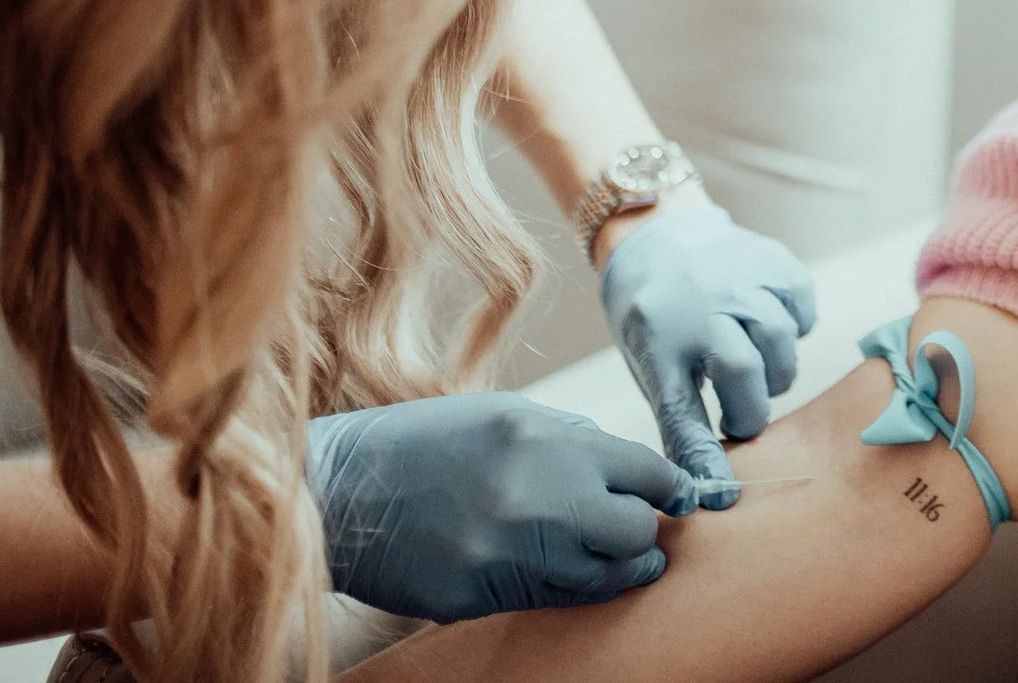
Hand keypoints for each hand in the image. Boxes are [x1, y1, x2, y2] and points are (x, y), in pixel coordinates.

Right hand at [307, 393, 695, 622]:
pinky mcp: (476, 597)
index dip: (670, 489)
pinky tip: (559, 570)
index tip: (680, 499)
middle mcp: (534, 500)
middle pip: (635, 533)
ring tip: (619, 562)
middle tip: (639, 532)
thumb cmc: (425, 442)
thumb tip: (635, 474)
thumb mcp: (505, 416)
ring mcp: (504, 555)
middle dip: (644, 533)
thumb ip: (574, 442)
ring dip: (614, 569)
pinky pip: (546, 601)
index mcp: (546, 443)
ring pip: (599, 579)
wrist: (336, 492)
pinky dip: (563, 588)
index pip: (647, 474)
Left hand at [599, 204, 817, 507]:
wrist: (662, 240)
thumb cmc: (659, 322)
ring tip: (756, 368)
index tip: (722, 497)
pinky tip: (768, 328)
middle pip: (743, 371)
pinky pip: (803, 313)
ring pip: (779, 342)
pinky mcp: (776, 264)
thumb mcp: (654, 368)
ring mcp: (741, 280)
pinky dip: (795, 329)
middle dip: (750, 409)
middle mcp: (701, 308)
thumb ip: (681, 419)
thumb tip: (708, 487)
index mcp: (658, 342)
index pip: (681, 411)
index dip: (703, 456)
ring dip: (775, 370)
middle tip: (743, 416)